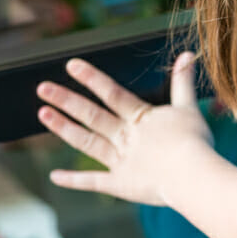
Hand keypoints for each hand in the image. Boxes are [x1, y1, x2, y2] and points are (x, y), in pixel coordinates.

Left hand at [36, 53, 211, 204]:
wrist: (193, 177)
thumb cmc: (194, 141)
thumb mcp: (189, 107)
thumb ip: (183, 82)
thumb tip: (186, 53)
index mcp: (140, 118)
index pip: (112, 93)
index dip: (91, 78)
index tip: (71, 65)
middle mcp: (124, 137)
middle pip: (92, 115)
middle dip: (66, 100)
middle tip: (42, 88)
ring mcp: (119, 161)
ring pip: (86, 142)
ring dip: (64, 128)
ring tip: (43, 114)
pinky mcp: (119, 184)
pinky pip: (93, 181)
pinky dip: (73, 180)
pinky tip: (53, 176)